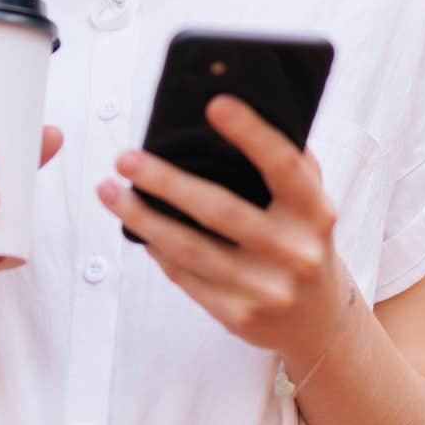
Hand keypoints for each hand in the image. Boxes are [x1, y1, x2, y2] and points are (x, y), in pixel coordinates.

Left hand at [97, 94, 347, 358]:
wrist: (317, 320)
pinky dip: (157, 248)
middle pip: (220, 211)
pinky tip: (137, 227)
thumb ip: (286, 164)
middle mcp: (296, 252)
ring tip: (108, 190)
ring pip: (190, 248)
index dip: (252, 133)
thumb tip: (234, 112)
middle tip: (124, 158)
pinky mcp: (238, 316)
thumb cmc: (302, 241)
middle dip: (166, 182)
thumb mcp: (309, 203)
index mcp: (316, 212)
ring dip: (142, 218)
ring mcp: (266, 289)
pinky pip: (185, 276)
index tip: (214, 104)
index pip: (283, 166)